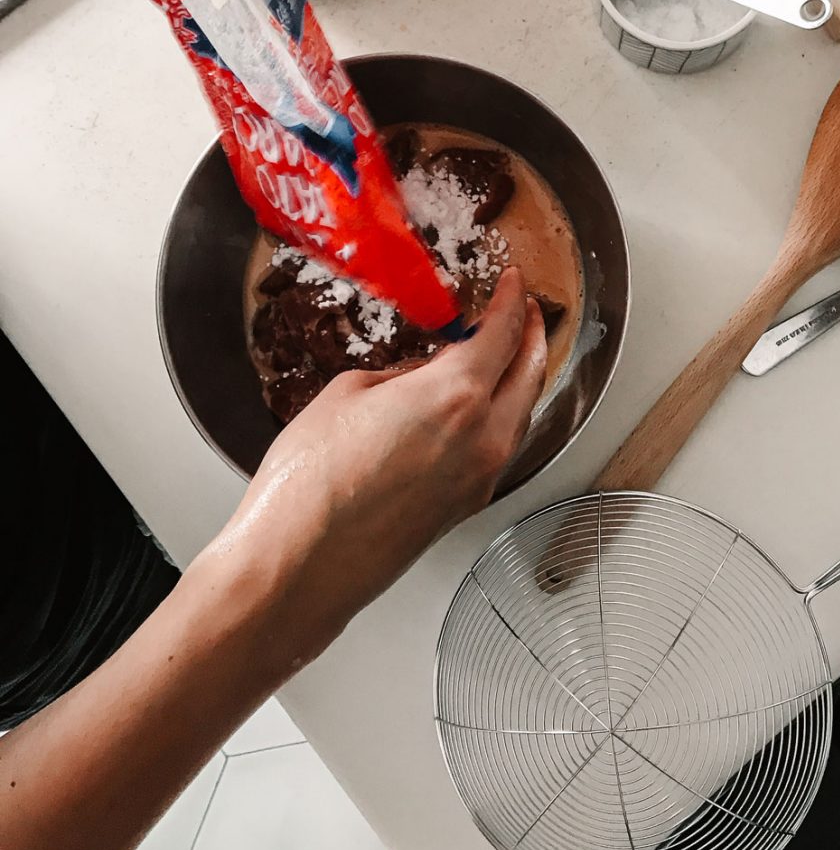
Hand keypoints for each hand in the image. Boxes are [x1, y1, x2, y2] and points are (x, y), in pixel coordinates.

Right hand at [205, 269, 547, 661]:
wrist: (299, 566)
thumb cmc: (310, 482)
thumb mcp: (347, 395)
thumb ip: (399, 375)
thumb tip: (419, 375)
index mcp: (456, 395)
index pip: (503, 333)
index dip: (511, 301)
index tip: (513, 283)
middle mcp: (483, 436)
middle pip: (529, 372)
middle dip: (531, 335)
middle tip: (526, 311)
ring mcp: (480, 476)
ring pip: (521, 413)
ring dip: (521, 376)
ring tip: (509, 353)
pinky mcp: (466, 506)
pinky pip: (500, 446)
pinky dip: (502, 415)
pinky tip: (479, 406)